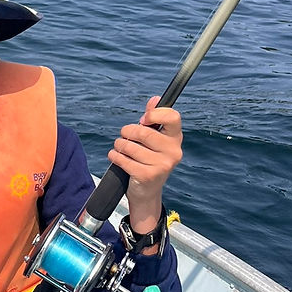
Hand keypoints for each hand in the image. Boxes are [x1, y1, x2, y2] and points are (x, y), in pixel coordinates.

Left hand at [107, 96, 181, 230]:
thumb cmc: (149, 160)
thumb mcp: (153, 140)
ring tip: (120, 148)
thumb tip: (155, 99)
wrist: (147, 192)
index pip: (173, 117)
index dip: (156, 114)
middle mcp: (173, 151)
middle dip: (127, 131)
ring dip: (119, 145)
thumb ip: (153, 119)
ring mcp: (162, 165)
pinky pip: (124, 159)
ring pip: (130, 146)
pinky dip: (115, 156)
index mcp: (176, 138)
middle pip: (144, 132)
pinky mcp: (148, 176)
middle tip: (124, 135)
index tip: (144, 119)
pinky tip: (116, 157)